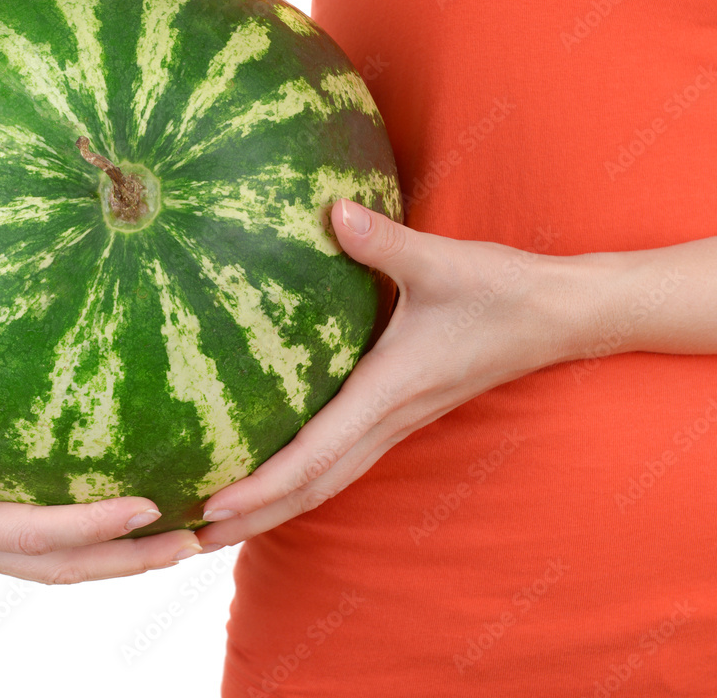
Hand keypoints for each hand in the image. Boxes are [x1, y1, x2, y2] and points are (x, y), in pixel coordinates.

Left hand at [194, 198, 589, 548]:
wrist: (559, 316)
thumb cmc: (502, 291)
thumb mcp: (442, 261)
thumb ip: (383, 242)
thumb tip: (333, 212)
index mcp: (389, 392)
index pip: (315, 454)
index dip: (263, 485)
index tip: (212, 506)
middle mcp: (388, 420)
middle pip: (312, 489)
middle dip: (253, 518)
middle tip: (192, 539)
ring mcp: (396, 424)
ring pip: (326, 483)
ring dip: (274, 509)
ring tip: (217, 523)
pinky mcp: (399, 414)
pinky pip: (341, 462)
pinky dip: (301, 481)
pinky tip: (275, 477)